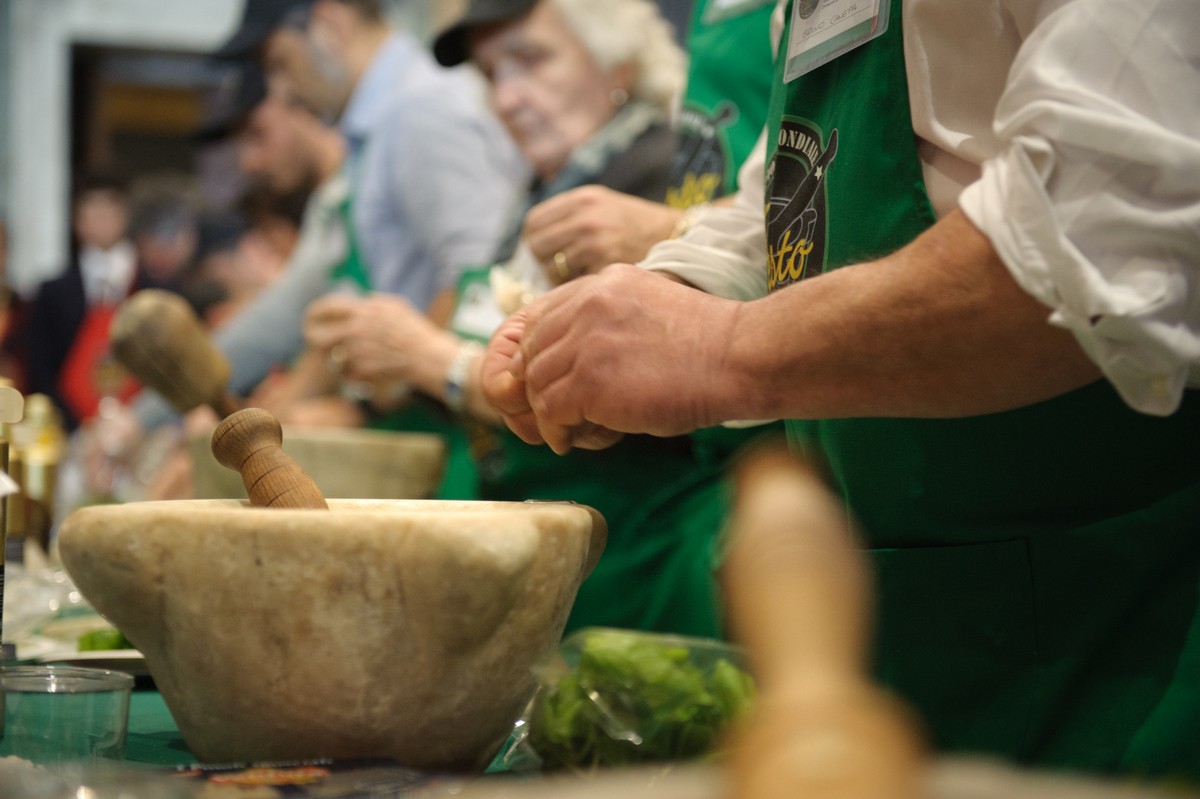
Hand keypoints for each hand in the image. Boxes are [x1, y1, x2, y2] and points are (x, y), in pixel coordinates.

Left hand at [304, 292, 436, 383]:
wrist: (426, 356)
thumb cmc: (415, 330)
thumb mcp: (397, 306)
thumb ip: (375, 302)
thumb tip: (363, 300)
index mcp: (362, 311)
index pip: (327, 307)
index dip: (314, 312)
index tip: (310, 317)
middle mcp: (355, 330)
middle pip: (318, 338)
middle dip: (314, 341)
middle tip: (317, 344)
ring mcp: (357, 351)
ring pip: (335, 358)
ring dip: (342, 359)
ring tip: (360, 358)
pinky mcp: (362, 370)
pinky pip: (348, 373)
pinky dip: (356, 373)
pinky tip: (371, 370)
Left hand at [482, 264, 739, 452]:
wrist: (740, 358)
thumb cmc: (709, 349)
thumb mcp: (650, 313)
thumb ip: (609, 324)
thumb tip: (575, 364)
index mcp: (604, 284)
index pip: (541, 315)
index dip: (539, 353)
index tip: (550, 380)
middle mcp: (588, 303)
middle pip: (532, 349)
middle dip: (538, 385)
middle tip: (557, 413)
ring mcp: (586, 339)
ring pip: (536, 382)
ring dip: (548, 412)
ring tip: (569, 429)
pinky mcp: (590, 379)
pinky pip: (549, 410)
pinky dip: (556, 430)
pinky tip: (573, 439)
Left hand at [522, 186, 681, 283]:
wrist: (679, 239)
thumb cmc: (638, 228)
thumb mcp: (604, 206)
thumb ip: (570, 217)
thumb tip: (532, 244)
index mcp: (583, 199)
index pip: (533, 222)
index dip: (534, 240)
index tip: (544, 252)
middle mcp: (585, 216)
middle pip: (536, 245)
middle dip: (543, 261)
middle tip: (558, 270)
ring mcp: (595, 241)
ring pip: (551, 268)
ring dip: (559, 278)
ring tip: (579, 278)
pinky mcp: (604, 265)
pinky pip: (572, 283)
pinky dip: (577, 288)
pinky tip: (593, 284)